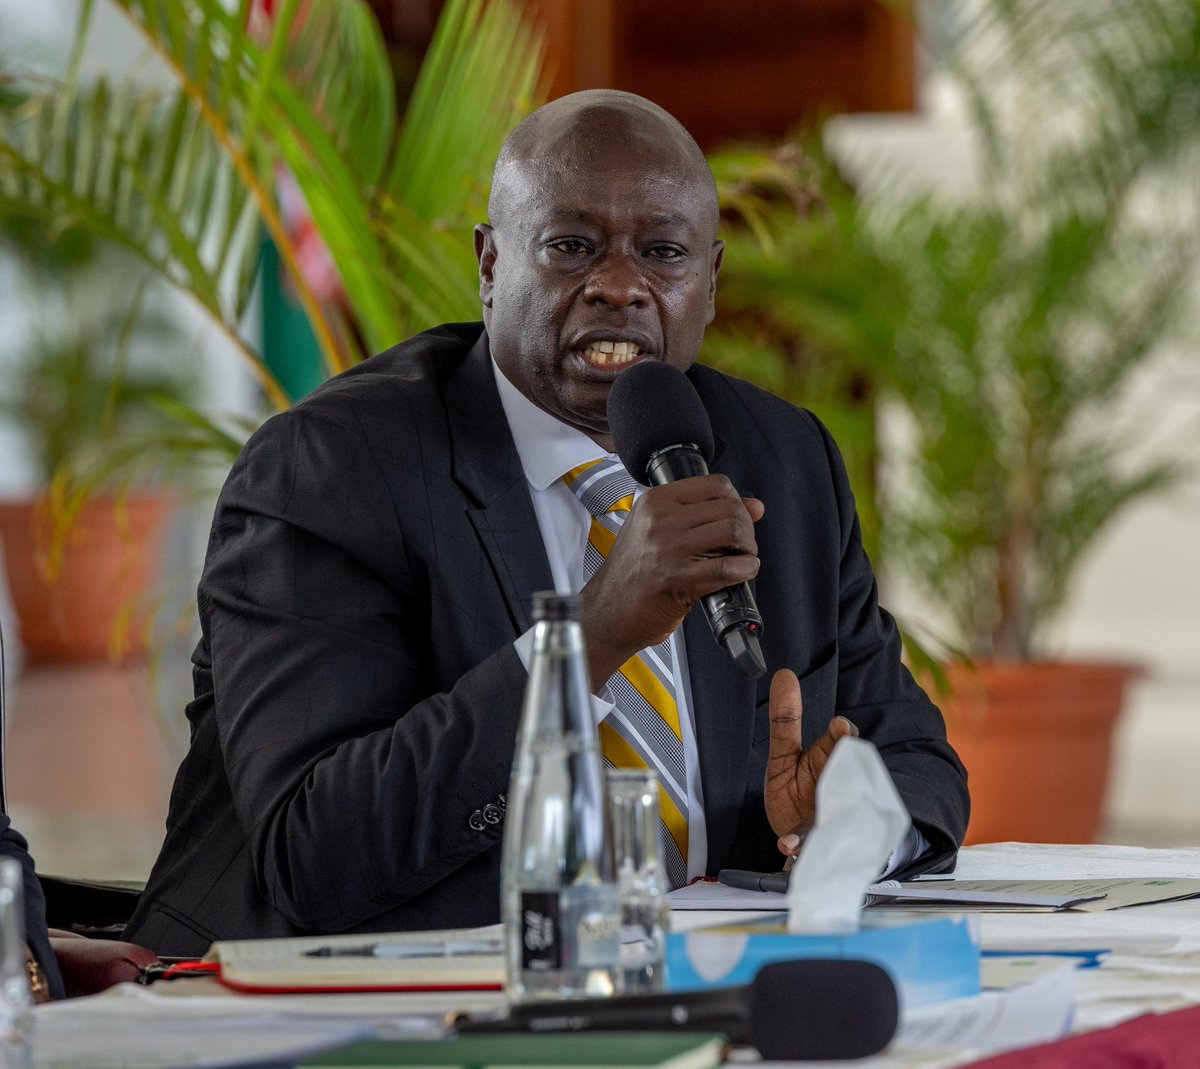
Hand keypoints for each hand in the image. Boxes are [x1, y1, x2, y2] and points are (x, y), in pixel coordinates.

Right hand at [580, 475, 763, 687]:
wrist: (607, 613)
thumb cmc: (631, 576)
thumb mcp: (657, 532)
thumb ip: (703, 515)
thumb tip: (755, 506)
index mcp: (655, 502)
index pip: (716, 485)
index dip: (737, 502)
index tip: (737, 518)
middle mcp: (661, 520)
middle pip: (729, 508)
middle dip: (746, 528)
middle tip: (741, 545)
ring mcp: (669, 549)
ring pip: (733, 532)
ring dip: (747, 548)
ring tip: (740, 559)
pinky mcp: (679, 579)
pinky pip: (728, 567)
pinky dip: (745, 570)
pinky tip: (742, 573)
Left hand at [764, 668, 858, 860]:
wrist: (799, 842)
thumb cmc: (796, 795)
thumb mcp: (785, 756)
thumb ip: (785, 722)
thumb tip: (783, 676)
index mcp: (827, 762)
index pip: (839, 743)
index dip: (841, 735)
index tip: (840, 726)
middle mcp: (835, 788)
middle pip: (845, 774)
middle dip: (844, 766)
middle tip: (841, 749)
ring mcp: (829, 817)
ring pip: (837, 811)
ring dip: (828, 809)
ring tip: (819, 805)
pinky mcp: (818, 842)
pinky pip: (811, 843)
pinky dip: (798, 844)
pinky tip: (788, 843)